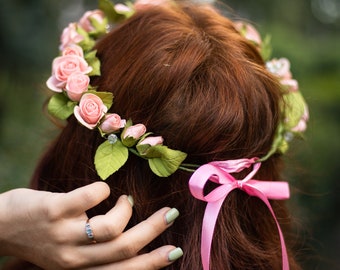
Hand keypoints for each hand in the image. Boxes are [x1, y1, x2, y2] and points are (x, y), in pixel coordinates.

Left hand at [0, 182, 181, 268]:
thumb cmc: (40, 236)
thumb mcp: (68, 253)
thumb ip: (94, 250)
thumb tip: (127, 232)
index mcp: (80, 268)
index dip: (152, 262)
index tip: (174, 250)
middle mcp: (73, 259)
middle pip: (124, 248)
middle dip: (153, 230)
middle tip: (170, 213)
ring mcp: (63, 235)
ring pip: (110, 228)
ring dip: (125, 209)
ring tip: (122, 200)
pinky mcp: (54, 211)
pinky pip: (89, 197)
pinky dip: (102, 190)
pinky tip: (102, 190)